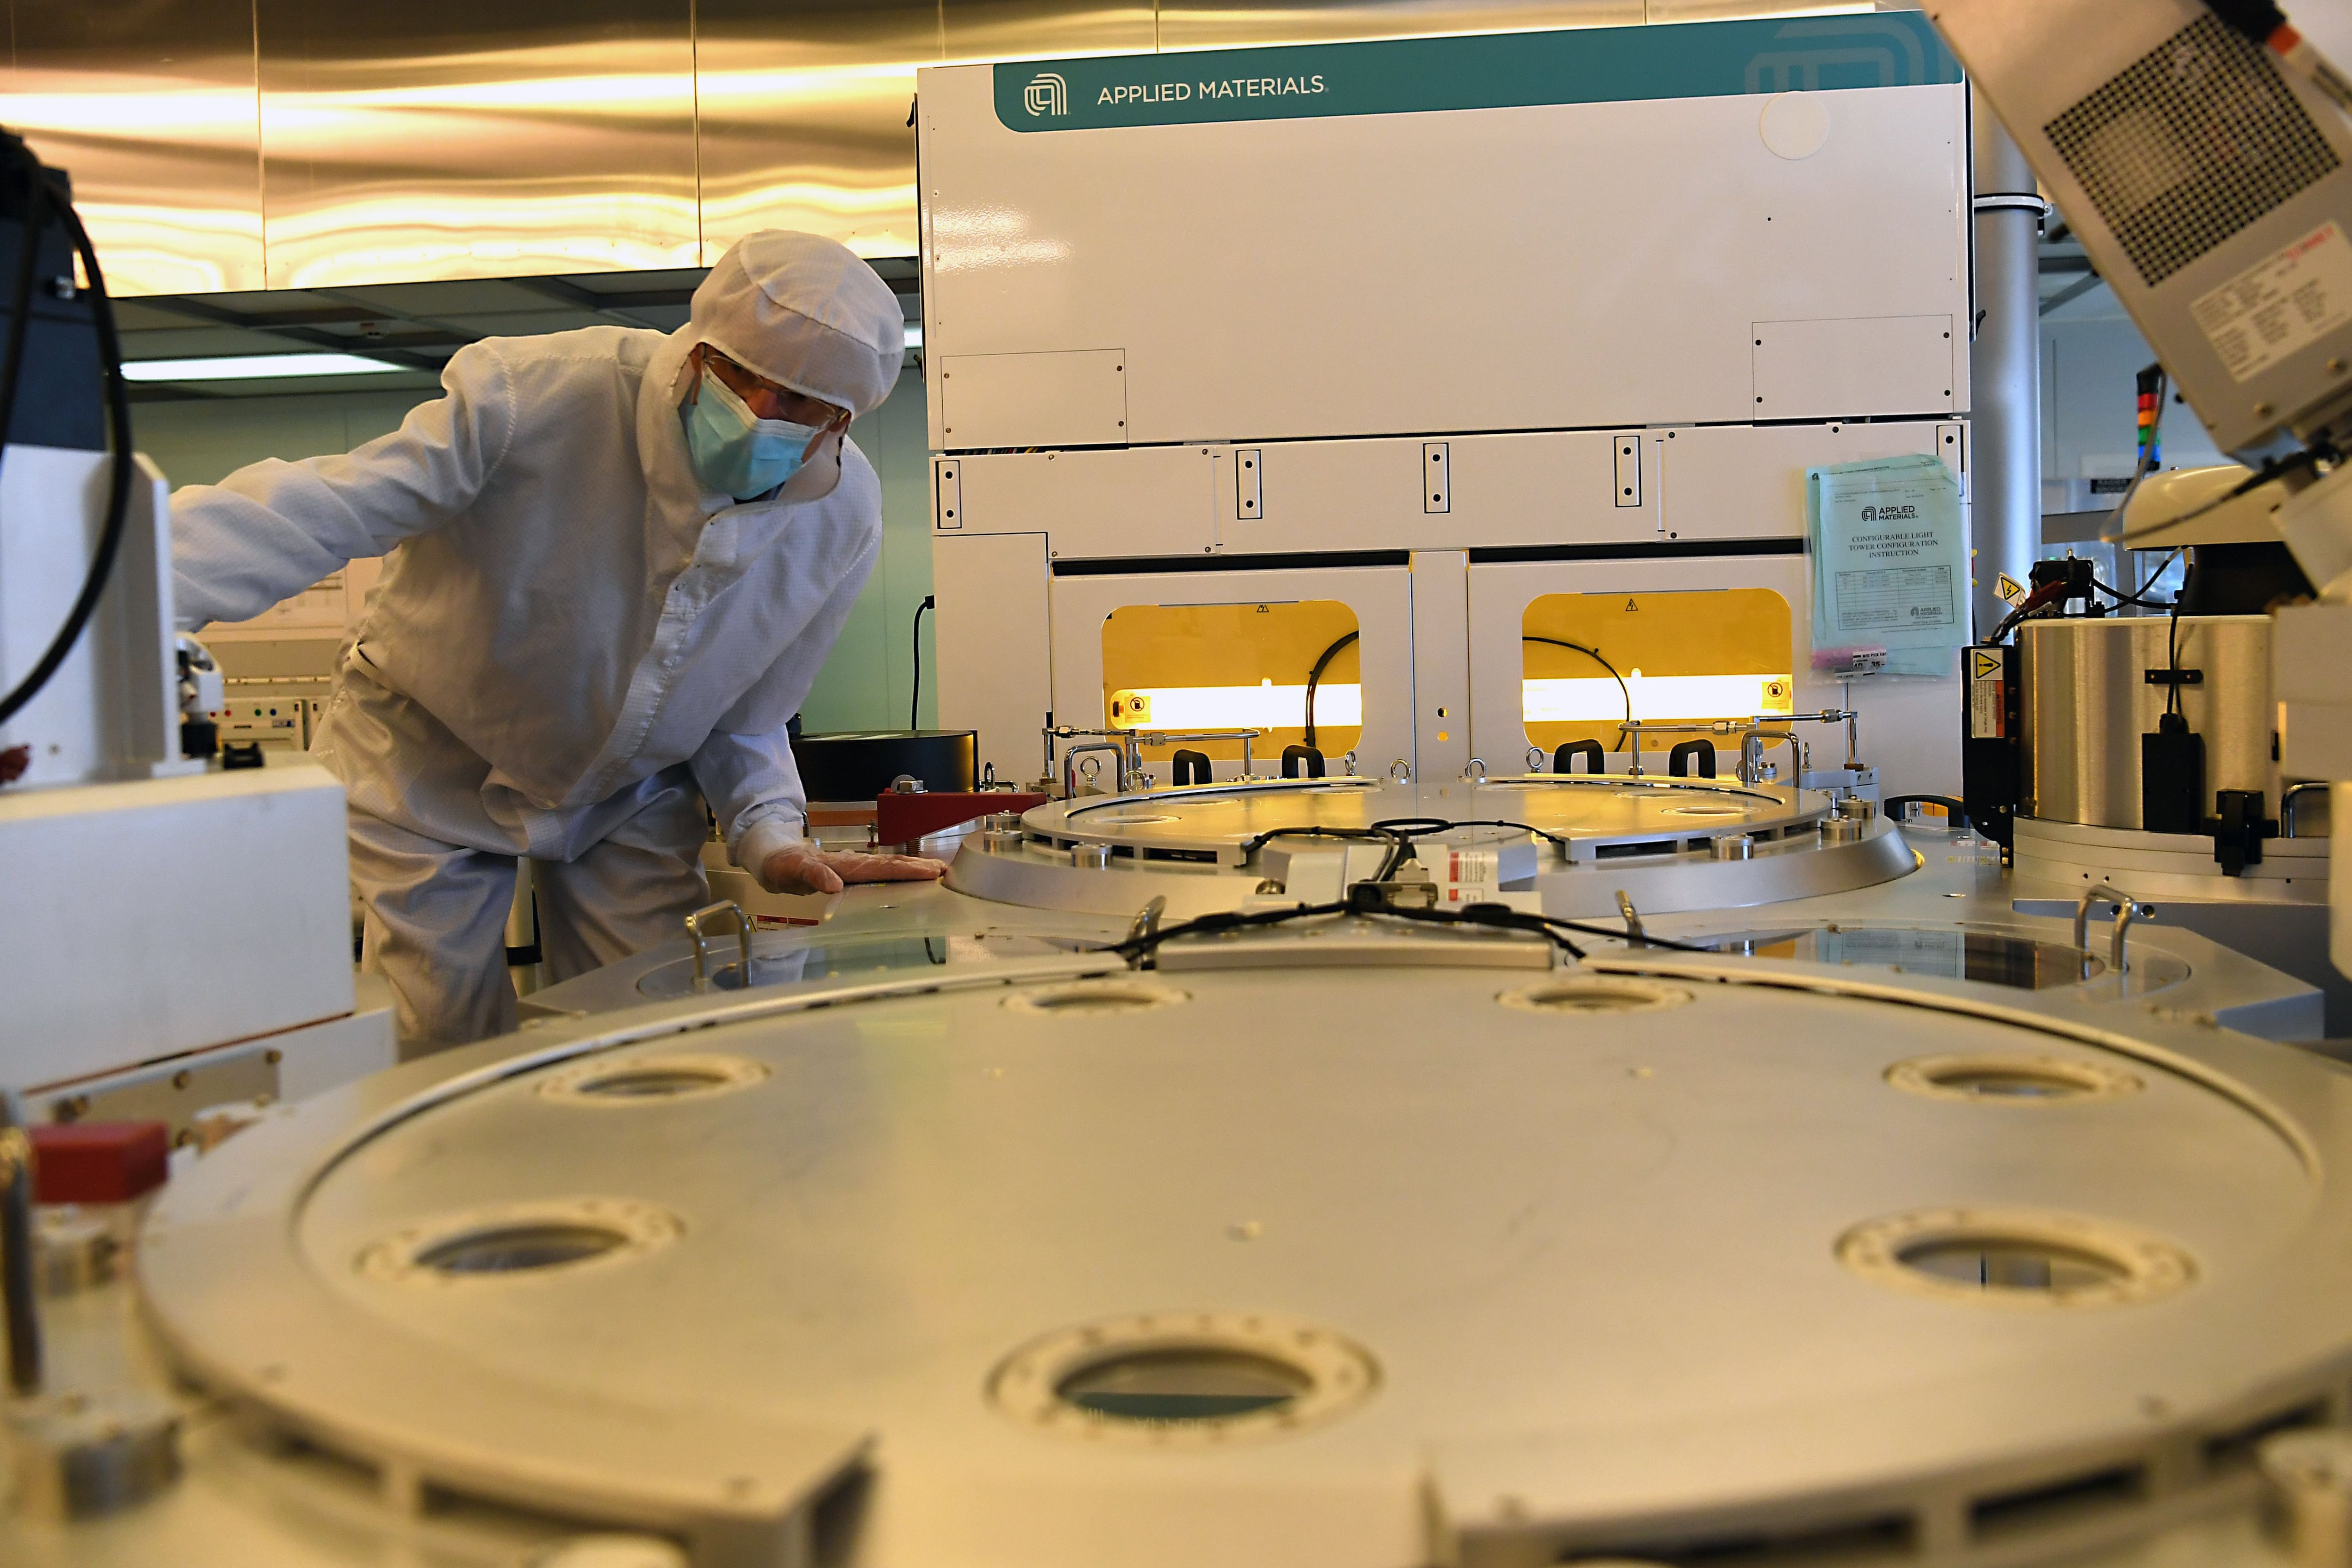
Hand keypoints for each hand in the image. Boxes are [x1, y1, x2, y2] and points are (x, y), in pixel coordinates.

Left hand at [757, 845, 948, 895]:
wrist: (773, 856)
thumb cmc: (783, 865)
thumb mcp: (792, 872)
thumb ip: (813, 876)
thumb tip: (834, 885)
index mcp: (846, 865)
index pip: (882, 868)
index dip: (907, 871)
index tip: (931, 873)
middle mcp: (855, 863)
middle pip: (893, 865)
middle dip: (920, 868)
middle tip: (946, 873)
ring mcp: (855, 866)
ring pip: (890, 866)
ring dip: (913, 870)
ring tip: (937, 873)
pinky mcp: (852, 871)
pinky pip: (880, 872)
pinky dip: (899, 873)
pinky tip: (910, 879)